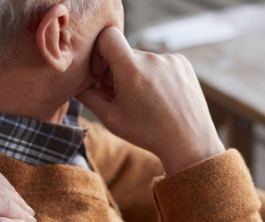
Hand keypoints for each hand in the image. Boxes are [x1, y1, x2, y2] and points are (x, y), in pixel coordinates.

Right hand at [77, 27, 224, 174]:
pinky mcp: (183, 63)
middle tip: (120, 96)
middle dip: (118, 70)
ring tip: (144, 102)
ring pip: (143, 60)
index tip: (102, 73)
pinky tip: (160, 99)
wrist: (188, 142)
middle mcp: (152, 58)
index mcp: (131, 68)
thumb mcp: (111, 118)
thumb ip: (89, 97)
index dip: (100, 52)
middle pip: (125, 53)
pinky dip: (156, 77)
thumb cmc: (147, 133)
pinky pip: (161, 63)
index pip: (107, 37)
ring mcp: (170, 59)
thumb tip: (76, 85)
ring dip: (138, 75)